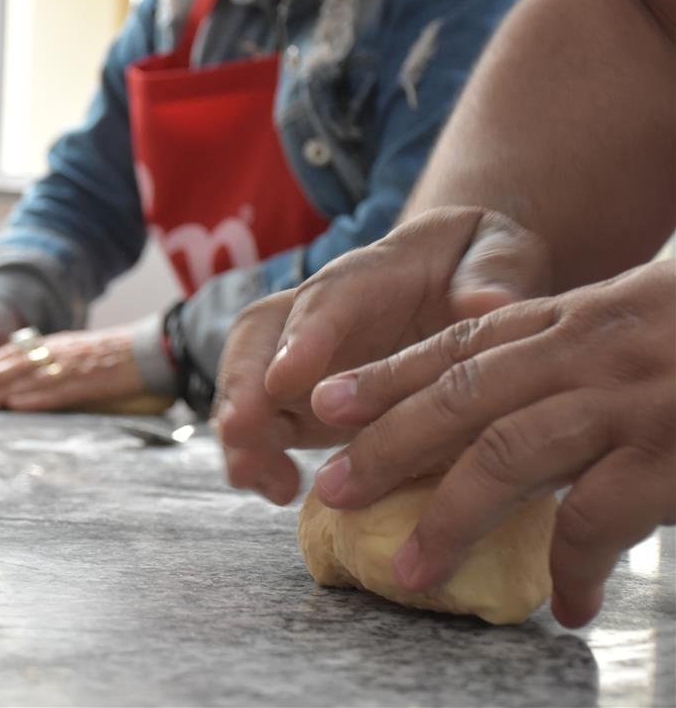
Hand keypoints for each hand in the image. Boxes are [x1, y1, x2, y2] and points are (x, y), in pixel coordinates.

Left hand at [0, 326, 146, 410]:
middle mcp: (61, 354)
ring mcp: (73, 369)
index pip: (19, 351)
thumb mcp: (81, 350)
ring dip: (3, 389)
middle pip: (18, 364)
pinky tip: (17, 406)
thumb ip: (57, 358)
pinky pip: (56, 393)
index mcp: (59, 345)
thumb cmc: (116, 355)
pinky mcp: (88, 385)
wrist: (149, 352)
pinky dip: (35, 400)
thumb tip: (33, 373)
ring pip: (31, 379)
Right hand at [214, 207, 550, 503]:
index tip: (284, 381)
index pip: (327, 299)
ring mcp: (302, 354)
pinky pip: (260, 422)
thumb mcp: (501, 250)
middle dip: (240, 383)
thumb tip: (484, 302)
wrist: (454, 275)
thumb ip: (495, 268)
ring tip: (253, 478)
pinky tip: (279, 490)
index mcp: (370, 275)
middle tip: (239, 433)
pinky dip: (258, 456)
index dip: (302, 339)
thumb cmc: (476, 263)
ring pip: (247, 380)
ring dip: (241, 430)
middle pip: (257, 334)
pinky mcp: (298, 397)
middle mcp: (318, 312)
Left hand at [308, 260, 674, 627]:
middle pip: (461, 395)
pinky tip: (566, 602)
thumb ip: (564, 352)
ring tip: (411, 572)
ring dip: (449, 517)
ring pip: (508, 454)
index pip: (456, 344)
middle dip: (388, 444)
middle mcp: (587, 350)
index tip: (322, 405)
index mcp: (572, 317)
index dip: (385, 375)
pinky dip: (573, 565)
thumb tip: (491, 408)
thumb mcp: (631, 319)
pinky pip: (600, 518)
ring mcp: (630, 400)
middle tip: (335, 493)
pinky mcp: (674, 452)